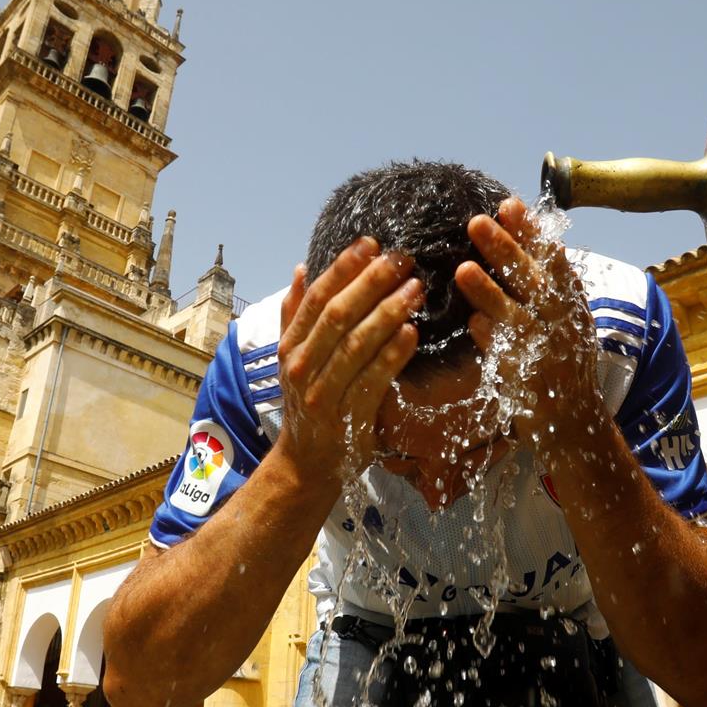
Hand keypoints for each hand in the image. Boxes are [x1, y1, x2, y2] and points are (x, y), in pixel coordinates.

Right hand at [273, 237, 423, 481]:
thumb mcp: (293, 357)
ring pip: (357, 344)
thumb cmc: (308, 403)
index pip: (317, 298)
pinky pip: (374, 380)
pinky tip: (413, 332)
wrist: (305, 463)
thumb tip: (302, 268)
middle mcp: (304, 366)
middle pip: (338, 315)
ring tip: (415, 288)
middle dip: (371, 283)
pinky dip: (393, 355)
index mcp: (291, 346)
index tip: (371, 243)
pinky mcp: (350, 416)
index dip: (344, 268)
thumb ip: (295, 313)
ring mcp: (324, 392)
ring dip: (388, 312)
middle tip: (402, 259)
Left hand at [455, 199, 605, 461]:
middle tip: (476, 221)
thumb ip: (543, 284)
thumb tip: (519, 236)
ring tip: (464, 269)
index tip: (509, 204)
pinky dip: (492, 338)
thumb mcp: (563, 318)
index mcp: (571, 303)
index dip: (531, 231)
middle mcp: (564, 324)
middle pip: (533, 280)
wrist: (574, 422)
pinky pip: (508, 354)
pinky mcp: (531, 380)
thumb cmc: (561, 362)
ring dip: (490, 292)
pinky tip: (474, 322)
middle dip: (506, 249)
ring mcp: (549, 352)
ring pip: (518, 316)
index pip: (552, 258)